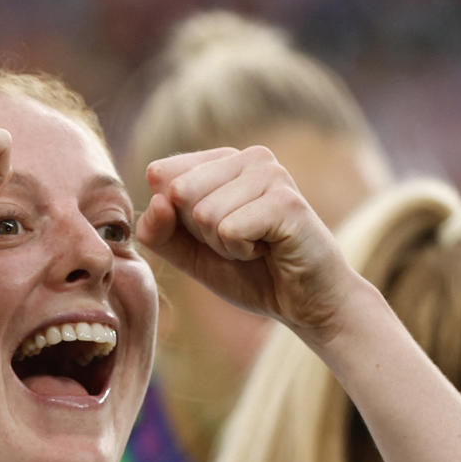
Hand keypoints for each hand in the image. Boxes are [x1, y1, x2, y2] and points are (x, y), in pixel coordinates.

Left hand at [137, 146, 366, 338]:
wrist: (305, 304)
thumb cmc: (251, 274)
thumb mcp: (190, 255)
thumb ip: (159, 232)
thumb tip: (155, 202)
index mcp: (222, 160)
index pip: (161, 176)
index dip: (177, 222)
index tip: (216, 235)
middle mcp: (248, 157)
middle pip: (179, 192)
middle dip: (201, 234)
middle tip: (238, 243)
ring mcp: (271, 174)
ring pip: (204, 213)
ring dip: (224, 246)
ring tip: (256, 247)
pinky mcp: (286, 201)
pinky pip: (229, 230)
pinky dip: (242, 252)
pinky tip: (269, 250)